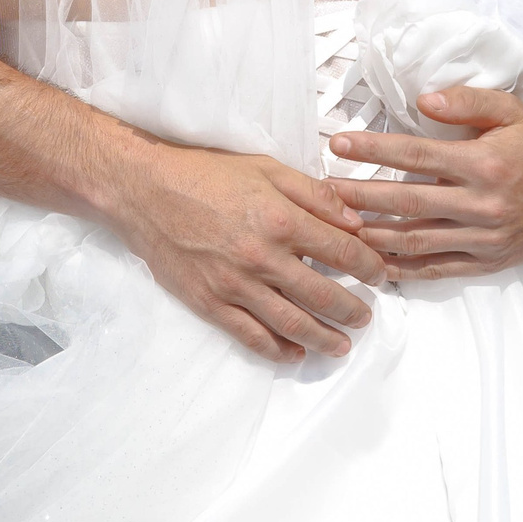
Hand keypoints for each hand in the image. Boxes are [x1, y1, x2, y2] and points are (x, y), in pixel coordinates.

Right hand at [97, 139, 382, 362]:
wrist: (144, 191)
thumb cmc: (204, 173)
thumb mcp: (265, 169)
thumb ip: (313, 193)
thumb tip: (354, 218)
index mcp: (279, 219)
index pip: (341, 252)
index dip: (368, 267)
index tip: (379, 275)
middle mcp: (261, 257)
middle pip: (323, 295)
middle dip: (353, 310)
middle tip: (366, 316)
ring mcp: (235, 285)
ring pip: (292, 324)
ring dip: (324, 338)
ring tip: (342, 345)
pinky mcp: (210, 303)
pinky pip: (251, 336)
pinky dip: (278, 350)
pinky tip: (295, 352)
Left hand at [326, 87, 522, 278]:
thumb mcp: (512, 111)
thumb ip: (467, 101)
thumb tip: (423, 100)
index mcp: (483, 163)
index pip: (416, 155)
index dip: (373, 150)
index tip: (337, 144)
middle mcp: (481, 204)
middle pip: (406, 201)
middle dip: (359, 196)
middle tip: (321, 191)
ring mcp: (483, 238)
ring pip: (416, 239)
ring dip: (372, 234)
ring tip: (336, 225)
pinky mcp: (487, 262)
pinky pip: (436, 269)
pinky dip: (402, 269)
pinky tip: (373, 262)